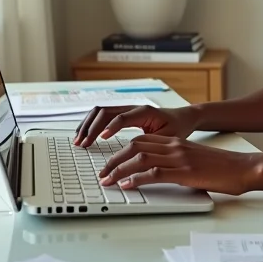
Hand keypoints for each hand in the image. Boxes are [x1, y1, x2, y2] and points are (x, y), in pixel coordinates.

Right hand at [73, 105, 196, 146]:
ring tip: (79, 140)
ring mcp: (127, 109)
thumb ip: (153, 144)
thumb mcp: (169, 138)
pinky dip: (91, 123)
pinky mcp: (124, 114)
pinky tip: (85, 134)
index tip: (101, 138)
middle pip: (105, 111)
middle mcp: (133, 108)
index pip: (122, 117)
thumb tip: (136, 153)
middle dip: (91, 127)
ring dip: (88, 124)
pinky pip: (103, 114)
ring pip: (101, 111)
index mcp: (145, 112)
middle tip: (82, 143)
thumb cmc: (178, 127)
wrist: (183, 117)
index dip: (109, 127)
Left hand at [97, 134, 258, 196]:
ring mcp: (179, 159)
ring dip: (119, 170)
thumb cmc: (224, 167)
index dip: (121, 151)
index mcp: (176, 143)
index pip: (140, 141)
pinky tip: (127, 185)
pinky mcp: (185, 173)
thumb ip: (178, 163)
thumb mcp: (196, 160)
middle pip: (135, 147)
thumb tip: (161, 174)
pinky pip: (155, 174)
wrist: (244, 167)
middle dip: (114, 160)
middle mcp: (175, 147)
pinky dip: (137, 179)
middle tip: (102, 173)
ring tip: (107, 181)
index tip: (110, 163)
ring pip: (140, 159)